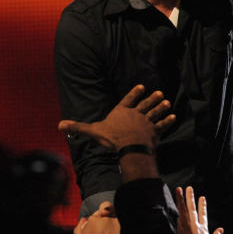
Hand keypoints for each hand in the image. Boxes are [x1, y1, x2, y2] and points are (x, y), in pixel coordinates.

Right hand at [58, 85, 175, 151]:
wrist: (130, 147)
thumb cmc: (112, 138)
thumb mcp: (93, 131)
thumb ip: (78, 128)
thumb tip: (60, 125)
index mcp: (122, 111)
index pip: (128, 100)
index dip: (134, 93)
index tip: (141, 86)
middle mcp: (136, 114)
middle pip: (144, 104)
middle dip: (152, 98)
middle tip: (159, 92)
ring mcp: (146, 122)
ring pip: (154, 112)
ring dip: (161, 107)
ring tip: (167, 101)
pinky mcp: (154, 132)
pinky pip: (162, 125)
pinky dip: (167, 121)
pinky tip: (173, 116)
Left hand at [175, 186, 222, 233]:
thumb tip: (221, 229)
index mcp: (203, 229)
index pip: (203, 214)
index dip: (202, 205)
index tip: (202, 197)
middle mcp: (195, 226)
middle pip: (192, 209)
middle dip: (190, 197)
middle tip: (189, 188)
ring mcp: (187, 229)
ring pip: (183, 211)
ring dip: (181, 200)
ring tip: (179, 190)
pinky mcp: (181, 233)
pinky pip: (179, 220)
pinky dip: (179, 212)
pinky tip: (178, 205)